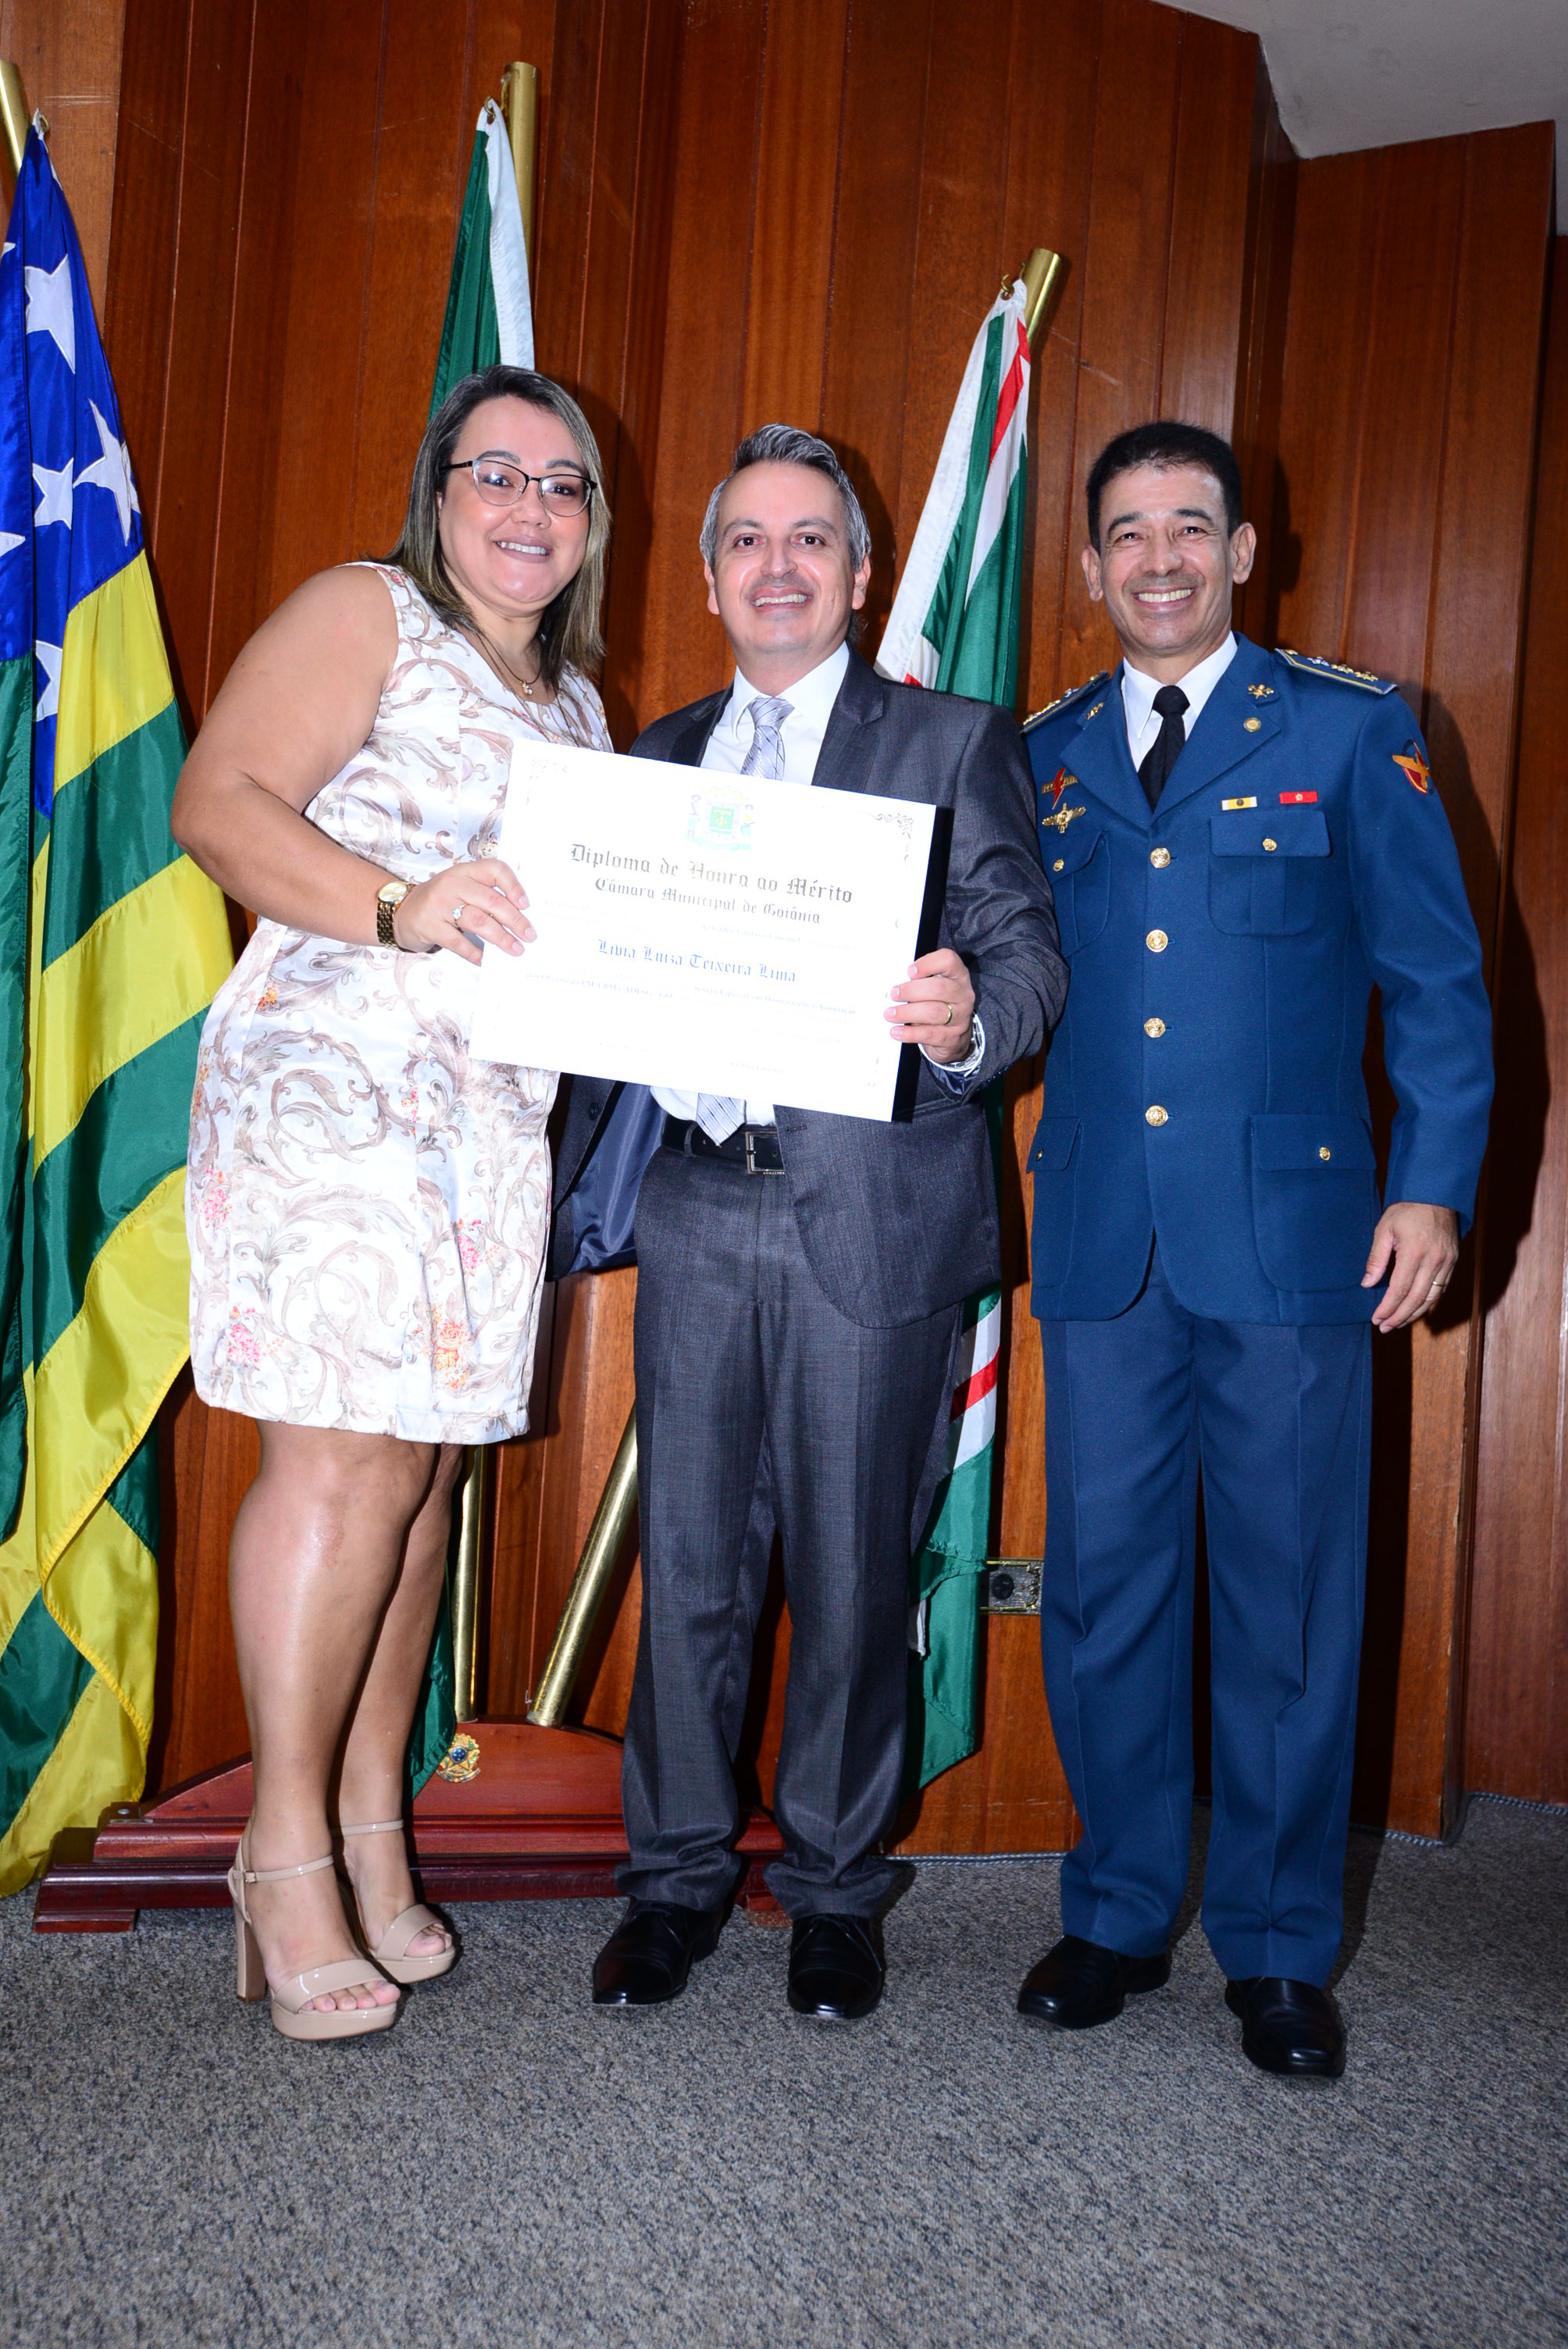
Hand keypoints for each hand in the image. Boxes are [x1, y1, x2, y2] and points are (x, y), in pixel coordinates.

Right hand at [392, 857, 534, 964]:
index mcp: (465, 871)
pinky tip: (485, 960)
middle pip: (491, 900)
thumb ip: (484, 894)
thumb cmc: (440, 902)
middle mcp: (452, 884)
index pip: (494, 869)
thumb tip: (519, 917)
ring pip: (478, 921)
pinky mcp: (429, 926)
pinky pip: (458, 942)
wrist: (401, 911)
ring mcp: (439, 904)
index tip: (526, 904)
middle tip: (529, 935)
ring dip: (501, 938)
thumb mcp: (460, 888)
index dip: (513, 886)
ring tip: (516, 949)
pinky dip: (474, 953)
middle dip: (515, 920)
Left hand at [885, 948, 975, 1063]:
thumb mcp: (933, 985)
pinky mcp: (952, 1037)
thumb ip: (919, 981)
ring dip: (907, 1013)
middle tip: (893, 994)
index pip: (948, 960)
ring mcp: (960, 1016)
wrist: (955, 1033)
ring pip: (934, 1012)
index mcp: (958, 975)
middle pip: (938, 988)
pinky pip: (929, 1034)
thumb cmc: (938, 1002)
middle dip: (911, 991)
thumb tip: (893, 985)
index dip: (928, 964)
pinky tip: (896, 1031)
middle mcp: (963, 994)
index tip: (909, 972)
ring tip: (890, 1014)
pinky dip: (910, 1033)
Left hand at [1362, 1201, 1459, 1330]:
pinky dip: (1428, 1302)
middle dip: (1399, 1317)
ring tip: (1398, 1323)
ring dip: (1414, 1314)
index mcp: (1414, 1252)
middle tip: (1385, 1327)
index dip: (1388, 1308)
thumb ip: (1376, 1258)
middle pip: (1416, 1299)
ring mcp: (1447, 1262)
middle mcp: (1433, 1260)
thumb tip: (1367, 1284)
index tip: (1377, 1318)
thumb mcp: (1384, 1229)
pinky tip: (1416, 1309)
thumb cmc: (1406, 1209)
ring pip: (1432, 1297)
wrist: (1436, 1194)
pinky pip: (1442, 1288)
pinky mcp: (1453, 1261)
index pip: (1400, 1290)